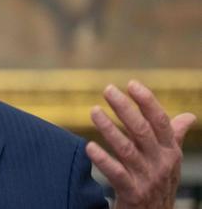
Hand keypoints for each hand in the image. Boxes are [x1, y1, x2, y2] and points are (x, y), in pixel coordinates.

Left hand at [86, 80, 196, 208]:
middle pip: (142, 131)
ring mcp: (148, 179)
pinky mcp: (133, 193)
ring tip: (93, 111)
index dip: (147, 102)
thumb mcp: (168, 161)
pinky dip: (103, 160)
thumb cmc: (158, 183)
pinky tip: (89, 147)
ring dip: (109, 129)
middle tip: (107, 90)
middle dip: (125, 109)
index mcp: (170, 151)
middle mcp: (161, 163)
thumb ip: (174, 137)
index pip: (160, 122)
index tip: (131, 84)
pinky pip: (117, 174)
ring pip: (127, 150)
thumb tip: (189, 117)